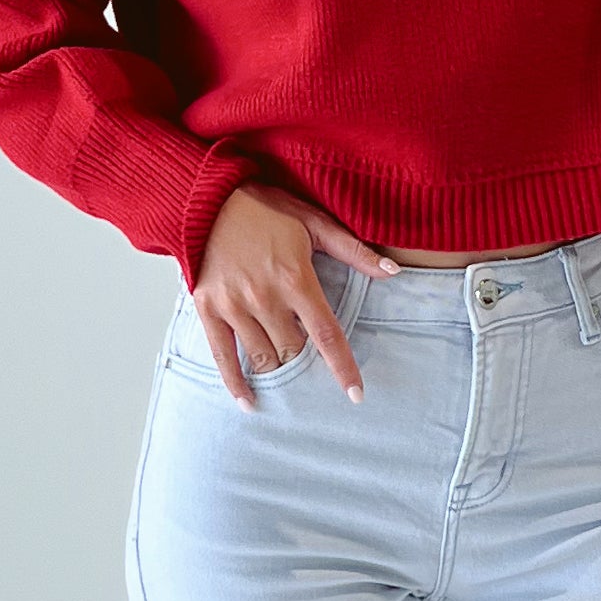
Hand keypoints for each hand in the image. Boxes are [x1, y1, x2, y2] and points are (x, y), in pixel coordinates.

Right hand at [192, 180, 397, 407]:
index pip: (326, 334)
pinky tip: (249, 401)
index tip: (355, 394)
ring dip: (278, 370)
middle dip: (305, 360)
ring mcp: (234, 305)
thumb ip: (354, 251)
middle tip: (309, 359)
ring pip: (263, 357)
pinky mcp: (207, 308)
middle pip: (294, 351)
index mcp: (295, 278)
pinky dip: (236, 382)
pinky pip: (222, 356)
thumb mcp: (314, 222)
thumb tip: (393, 271)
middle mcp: (264, 296)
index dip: (342, 367)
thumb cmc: (265, 208)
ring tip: (286, 371)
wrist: (208, 198)